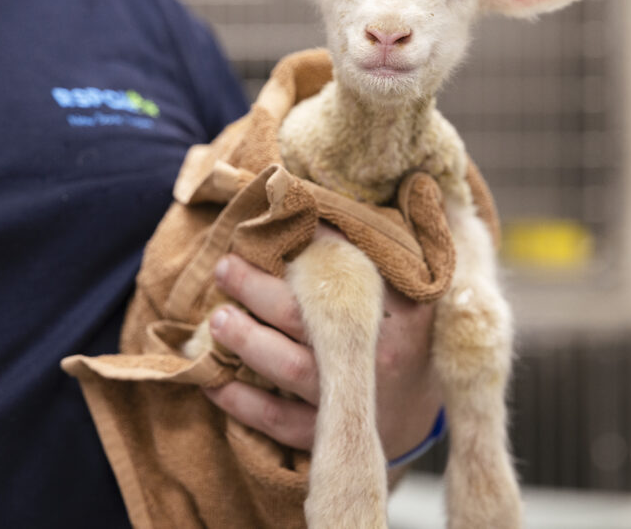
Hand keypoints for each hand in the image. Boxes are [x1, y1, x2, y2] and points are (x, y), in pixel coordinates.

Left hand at [203, 228, 442, 462]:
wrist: (418, 415)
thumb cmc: (400, 338)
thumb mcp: (405, 294)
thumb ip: (373, 251)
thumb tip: (314, 199)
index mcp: (401, 312)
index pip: (353, 272)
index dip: (312, 247)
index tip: (274, 225)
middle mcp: (378, 354)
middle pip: (310, 318)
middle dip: (258, 290)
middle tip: (225, 268)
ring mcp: (354, 396)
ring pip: (290, 367)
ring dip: (244, 340)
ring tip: (216, 318)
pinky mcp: (330, 431)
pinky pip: (277, 419)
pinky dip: (240, 401)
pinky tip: (212, 379)